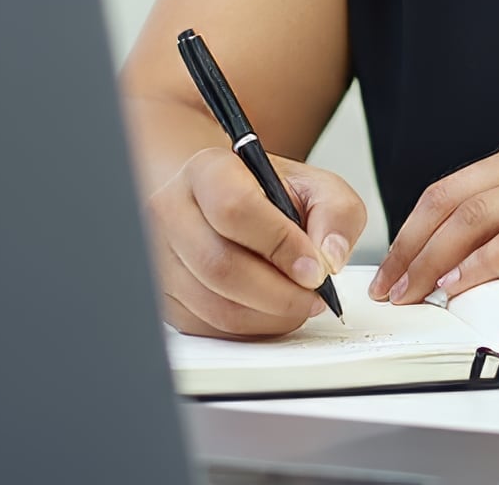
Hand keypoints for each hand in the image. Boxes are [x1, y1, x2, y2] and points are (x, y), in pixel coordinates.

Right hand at [148, 149, 367, 337]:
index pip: (235, 209)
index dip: (281, 245)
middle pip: (221, 266)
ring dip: (271, 315)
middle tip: (315, 296)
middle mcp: (172, 211)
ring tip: (300, 302)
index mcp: (208, 171)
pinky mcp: (166, 298)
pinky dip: (254, 327)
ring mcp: (161, 258)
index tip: (316, 268)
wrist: (225, 204)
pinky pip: (212, 328)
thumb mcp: (314, 186)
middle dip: (280, 292)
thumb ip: (337, 213)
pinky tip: (274, 309)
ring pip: (217, 306)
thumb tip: (330, 257)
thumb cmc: (267, 195)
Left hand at [371, 136, 498, 303]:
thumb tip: (485, 260)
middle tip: (387, 286)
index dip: (413, 228)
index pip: (452, 188)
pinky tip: (460, 286)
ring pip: (475, 217)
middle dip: (409, 246)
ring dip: (433, 259)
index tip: (394, 265)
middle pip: (450, 199)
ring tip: (412, 293)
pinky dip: (480, 264)